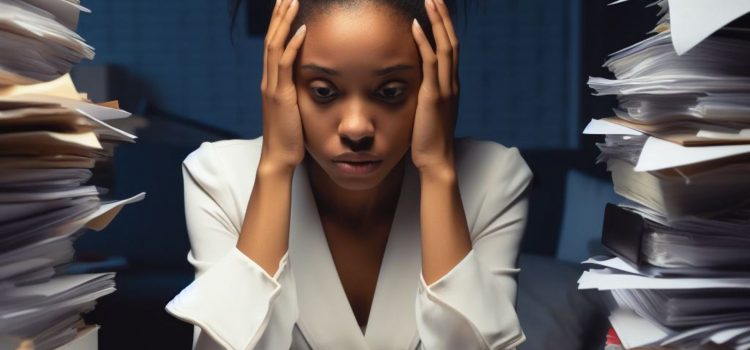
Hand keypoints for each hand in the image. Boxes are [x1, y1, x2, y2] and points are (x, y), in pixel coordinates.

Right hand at [260, 0, 306, 171]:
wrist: (279, 158)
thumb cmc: (290, 138)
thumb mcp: (295, 111)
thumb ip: (299, 95)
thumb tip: (314, 86)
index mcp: (271, 83)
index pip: (273, 45)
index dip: (278, 25)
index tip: (285, 6)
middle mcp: (268, 80)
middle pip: (271, 38)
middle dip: (278, 15)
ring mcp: (272, 86)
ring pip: (274, 45)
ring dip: (284, 22)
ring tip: (291, 1)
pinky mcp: (280, 95)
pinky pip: (285, 64)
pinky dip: (293, 44)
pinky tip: (303, 29)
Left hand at [410, 0, 459, 173]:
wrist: (437, 162)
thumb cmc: (429, 142)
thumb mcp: (428, 114)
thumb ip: (425, 98)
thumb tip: (415, 90)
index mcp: (451, 86)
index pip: (451, 49)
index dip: (445, 27)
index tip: (438, 10)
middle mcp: (452, 83)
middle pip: (451, 40)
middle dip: (444, 16)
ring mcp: (445, 88)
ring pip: (445, 46)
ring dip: (437, 21)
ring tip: (430, 0)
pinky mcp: (433, 96)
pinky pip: (430, 63)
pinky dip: (424, 42)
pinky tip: (416, 26)